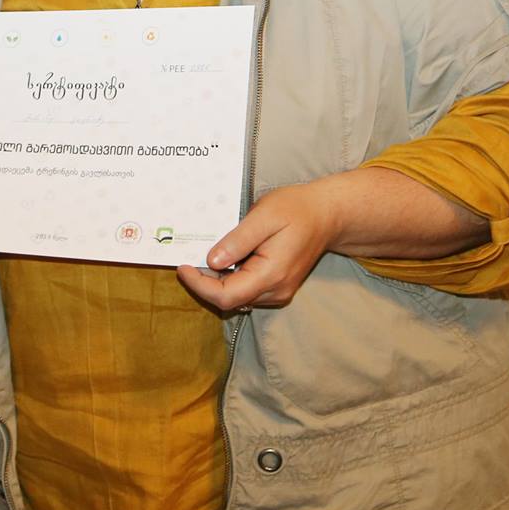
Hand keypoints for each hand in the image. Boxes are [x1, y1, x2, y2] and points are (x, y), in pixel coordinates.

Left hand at [176, 180, 343, 312]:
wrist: (327, 215)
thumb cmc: (296, 210)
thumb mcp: (264, 216)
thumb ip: (238, 240)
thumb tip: (212, 262)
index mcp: (271, 275)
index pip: (226, 296)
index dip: (199, 285)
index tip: (182, 266)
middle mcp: (275, 290)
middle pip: (229, 300)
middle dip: (204, 282)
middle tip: (188, 257)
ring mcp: (278, 291)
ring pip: (237, 297)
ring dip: (216, 281)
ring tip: (203, 255)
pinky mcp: (278, 286)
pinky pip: (247, 290)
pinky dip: (230, 279)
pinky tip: (224, 258)